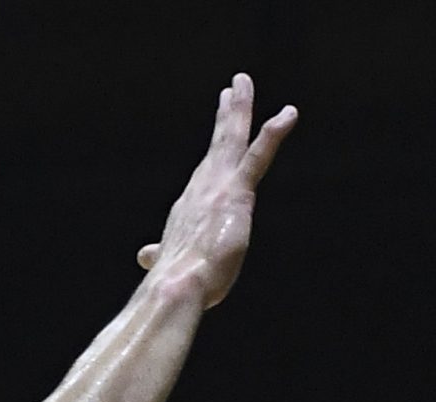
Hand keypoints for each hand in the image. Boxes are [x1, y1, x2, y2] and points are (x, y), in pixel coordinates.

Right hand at [135, 75, 297, 308]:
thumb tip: (145, 256)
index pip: (206, 171)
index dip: (214, 149)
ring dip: (239, 108)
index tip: (220, 126)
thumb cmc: (174, 283)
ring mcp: (219, 187)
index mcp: (190, 207)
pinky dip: (274, 133)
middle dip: (227, 114)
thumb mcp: (169, 264)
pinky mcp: (237, 192)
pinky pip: (258, 154)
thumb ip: (160, 254)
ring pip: (232, 138)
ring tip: (243, 82)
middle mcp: (201, 189)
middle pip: (217, 144)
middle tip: (232, 89)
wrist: (176, 286)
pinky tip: (289, 114)